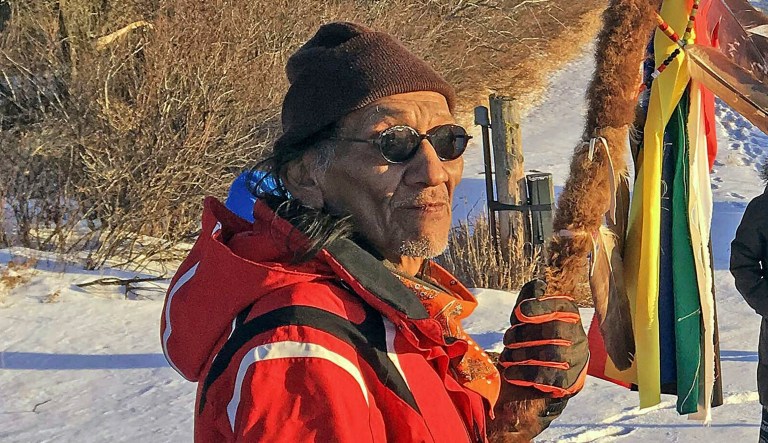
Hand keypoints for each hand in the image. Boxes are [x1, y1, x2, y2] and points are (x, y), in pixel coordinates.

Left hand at [498, 279, 588, 397]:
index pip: (563, 306)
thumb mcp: (528, 320)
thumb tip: (539, 285)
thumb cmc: (534, 342)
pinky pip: (549, 376)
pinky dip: (525, 373)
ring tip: (507, 357)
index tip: (520, 312)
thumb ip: (529, 301)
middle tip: (507, 340)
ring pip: (552, 354)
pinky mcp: (570, 382)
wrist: (541, 381)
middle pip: (555, 330)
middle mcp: (578, 337)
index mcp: (570, 317)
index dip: (541, 307)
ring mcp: (577, 360)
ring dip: (523, 355)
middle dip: (524, 335)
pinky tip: (511, 373)